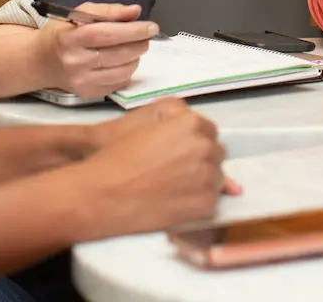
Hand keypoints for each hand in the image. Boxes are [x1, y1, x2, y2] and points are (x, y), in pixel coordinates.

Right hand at [40, 2, 155, 97]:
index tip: (151, 26)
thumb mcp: (80, 13)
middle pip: (117, 54)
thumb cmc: (63, 32)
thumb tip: (135, 11)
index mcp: (70, 38)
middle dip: (139, 44)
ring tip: (135, 48)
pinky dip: (127, 72)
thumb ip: (108, 10)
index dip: (132, 30)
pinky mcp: (87, 94)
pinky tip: (123, 62)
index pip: (106, 34)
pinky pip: (118, 84)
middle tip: (146, 37)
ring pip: (122, 71)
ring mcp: (81, 81)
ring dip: (136, 58)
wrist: (41, 61)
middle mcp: (75, 62)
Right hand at [90, 99, 241, 194]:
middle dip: (200, 158)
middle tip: (173, 168)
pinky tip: (175, 199)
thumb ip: (178, 117)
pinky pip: (213, 200)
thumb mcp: (147, 120)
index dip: (192, 139)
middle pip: (215, 152)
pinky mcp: (206, 204)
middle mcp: (205, 147)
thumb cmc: (119, 156)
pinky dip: (198, 201)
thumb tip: (201, 132)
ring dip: (201, 179)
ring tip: (173, 185)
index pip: (208, 129)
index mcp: (190, 123)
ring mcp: (208, 177)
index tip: (178, 149)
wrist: (105, 194)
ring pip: (217, 177)